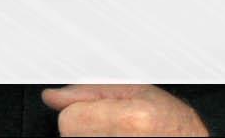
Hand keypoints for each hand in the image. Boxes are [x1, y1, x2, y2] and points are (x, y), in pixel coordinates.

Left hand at [41, 84, 208, 136]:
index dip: (81, 110)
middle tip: (113, 123)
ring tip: (118, 134)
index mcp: (128, 122)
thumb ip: (90, 91)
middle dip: (85, 125)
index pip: (69, 119)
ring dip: (91, 136)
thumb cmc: (172, 124)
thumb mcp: (137, 92)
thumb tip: (52, 96)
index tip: (99, 111)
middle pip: (70, 134)